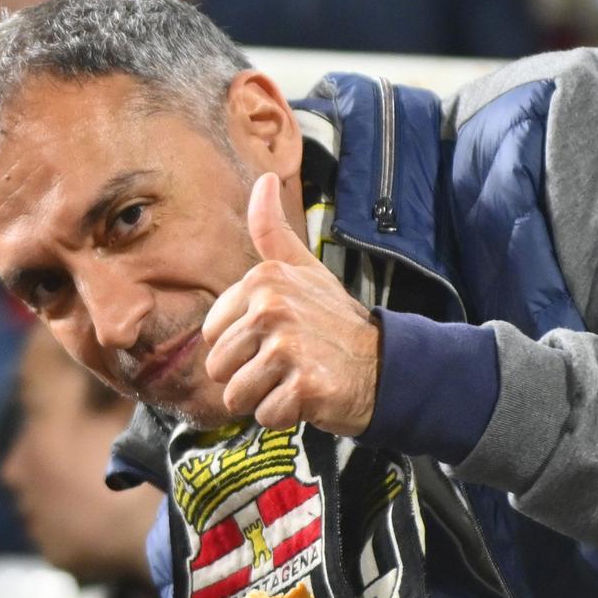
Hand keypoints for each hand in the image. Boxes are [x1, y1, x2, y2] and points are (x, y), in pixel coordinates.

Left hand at [202, 172, 380, 434]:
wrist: (386, 366)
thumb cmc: (335, 322)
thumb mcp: (304, 271)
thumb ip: (273, 232)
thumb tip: (263, 180)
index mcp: (263, 280)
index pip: (211, 336)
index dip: (240, 347)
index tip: (274, 340)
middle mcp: (273, 307)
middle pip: (218, 368)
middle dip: (248, 377)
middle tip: (286, 365)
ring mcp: (289, 347)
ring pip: (236, 396)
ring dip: (264, 398)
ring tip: (294, 379)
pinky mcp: (305, 386)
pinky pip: (265, 416)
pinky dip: (286, 416)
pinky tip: (308, 397)